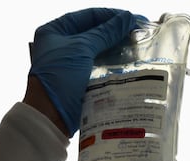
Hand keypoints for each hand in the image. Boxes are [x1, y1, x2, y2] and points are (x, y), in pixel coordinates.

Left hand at [28, 8, 142, 135]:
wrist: (50, 116)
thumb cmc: (58, 79)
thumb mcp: (82, 49)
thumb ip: (105, 32)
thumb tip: (127, 18)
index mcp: (55, 30)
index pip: (88, 16)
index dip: (111, 16)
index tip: (132, 18)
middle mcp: (61, 44)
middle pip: (94, 32)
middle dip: (116, 32)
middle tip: (139, 32)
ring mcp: (70, 62)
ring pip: (98, 49)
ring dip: (116, 47)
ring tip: (136, 45)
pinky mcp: (79, 79)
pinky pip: (98, 66)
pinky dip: (112, 63)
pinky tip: (127, 61)